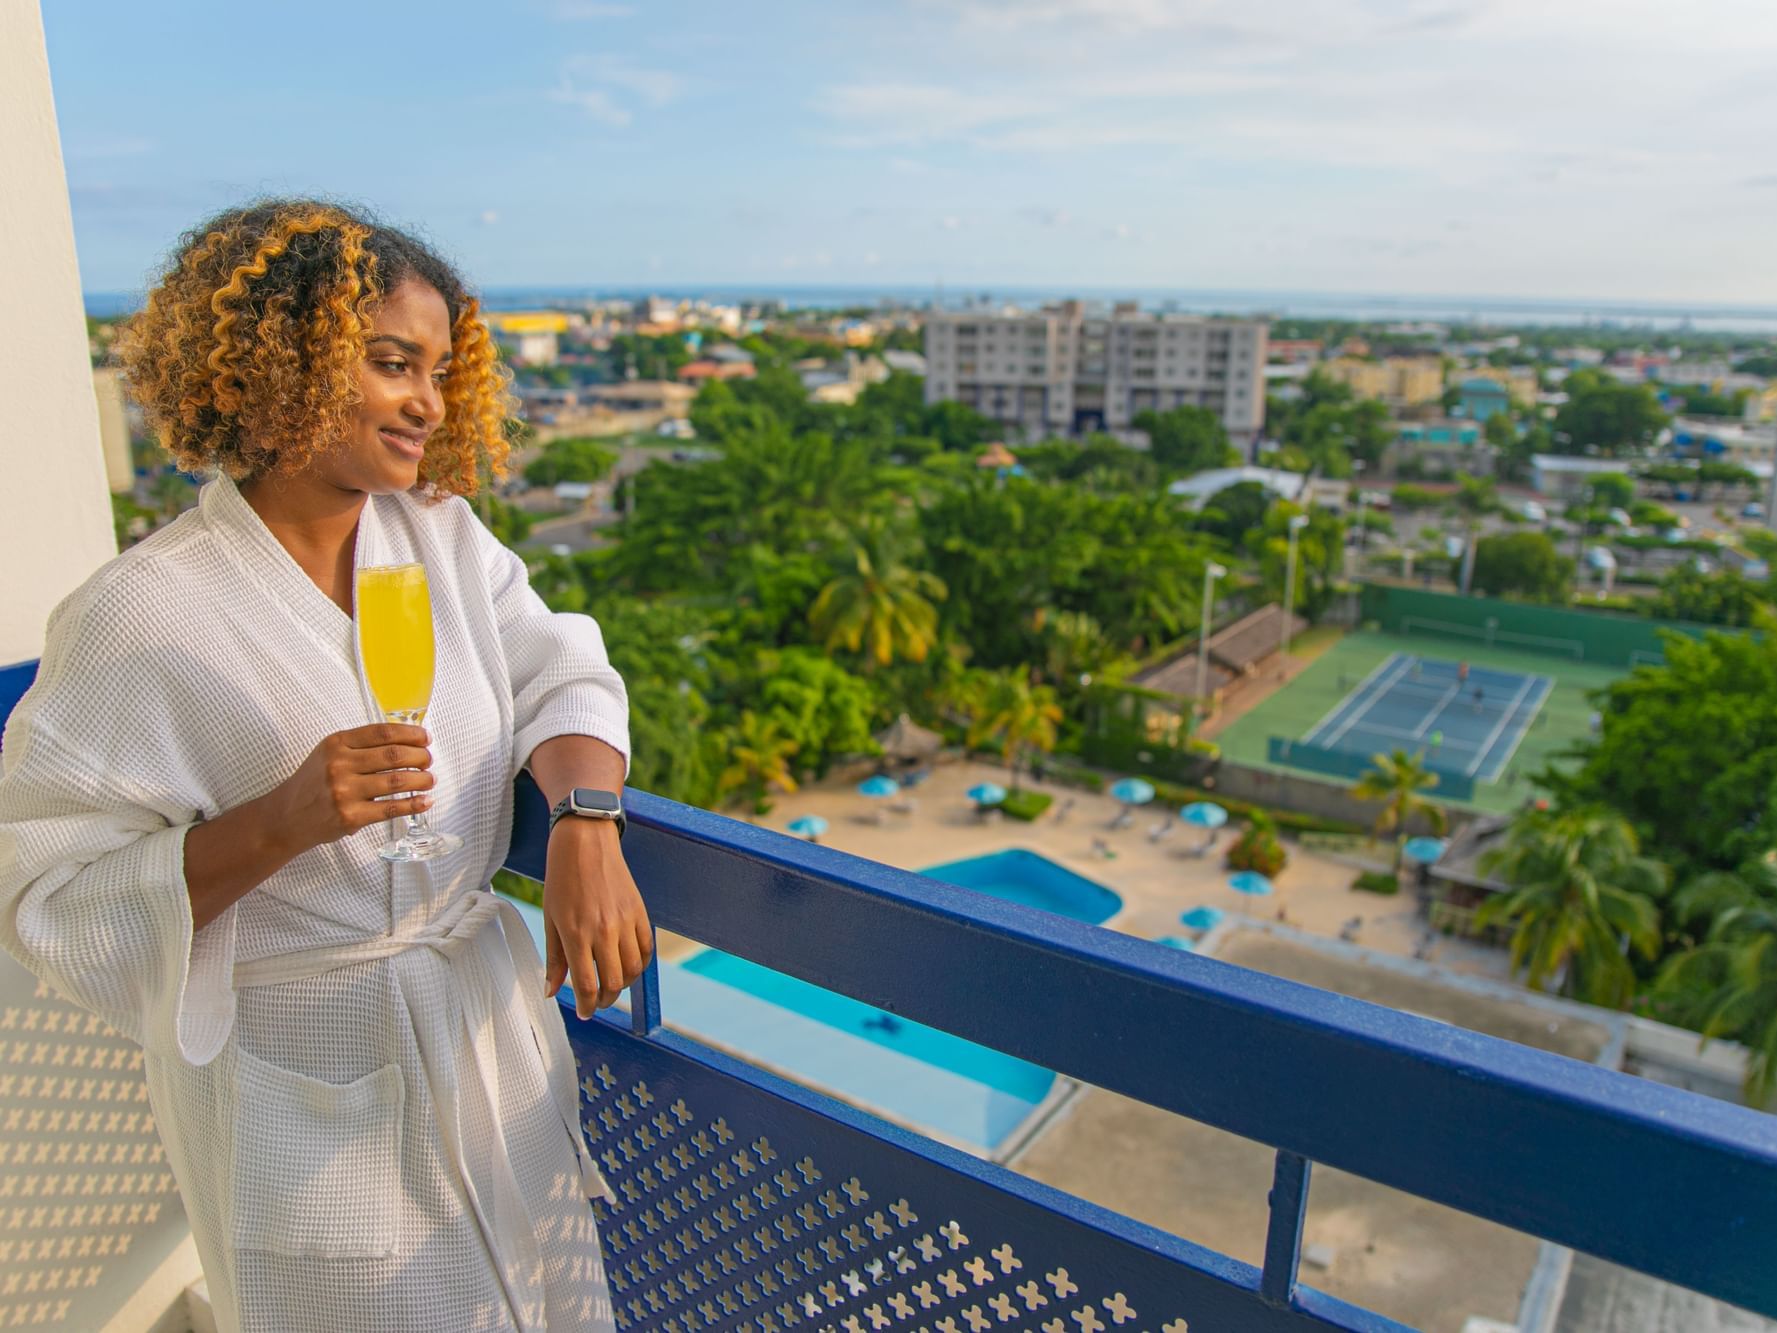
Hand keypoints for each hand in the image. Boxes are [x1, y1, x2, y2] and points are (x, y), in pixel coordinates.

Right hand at [265, 723, 433, 856]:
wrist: (287, 816)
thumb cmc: (314, 782)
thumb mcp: (330, 754)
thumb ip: (361, 745)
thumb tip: (407, 742)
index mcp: (336, 743)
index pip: (382, 732)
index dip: (410, 734)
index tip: (425, 738)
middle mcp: (339, 765)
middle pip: (394, 755)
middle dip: (420, 756)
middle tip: (428, 760)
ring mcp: (344, 791)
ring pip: (396, 781)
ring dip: (421, 780)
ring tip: (430, 780)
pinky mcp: (350, 817)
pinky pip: (391, 808)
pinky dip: (414, 804)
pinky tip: (425, 801)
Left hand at [542, 819, 652, 1016]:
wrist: (585, 842)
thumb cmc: (561, 879)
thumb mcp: (550, 919)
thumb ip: (554, 959)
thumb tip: (551, 992)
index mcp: (576, 934)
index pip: (587, 985)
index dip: (587, 1006)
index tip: (584, 1013)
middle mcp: (604, 931)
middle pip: (612, 983)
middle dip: (604, 1000)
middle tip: (596, 1003)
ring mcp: (625, 921)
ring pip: (633, 970)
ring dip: (622, 985)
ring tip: (610, 985)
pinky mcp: (639, 912)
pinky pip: (646, 949)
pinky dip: (639, 964)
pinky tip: (627, 965)